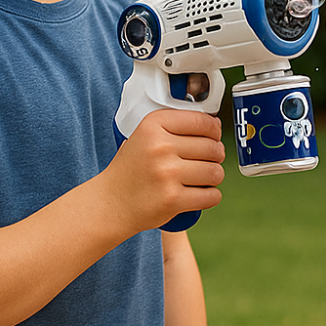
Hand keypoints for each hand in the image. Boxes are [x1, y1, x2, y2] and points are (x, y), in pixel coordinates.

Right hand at [102, 109, 225, 233]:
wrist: (110, 204)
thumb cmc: (132, 169)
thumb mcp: (146, 135)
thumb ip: (176, 126)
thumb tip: (215, 125)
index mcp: (153, 125)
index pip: (202, 121)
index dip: (214, 131)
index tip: (213, 137)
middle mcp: (160, 147)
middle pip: (213, 147)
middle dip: (215, 156)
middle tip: (205, 162)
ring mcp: (167, 174)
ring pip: (215, 172)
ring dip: (214, 177)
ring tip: (202, 178)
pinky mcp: (173, 199)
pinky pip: (212, 195)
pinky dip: (211, 196)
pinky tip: (200, 194)